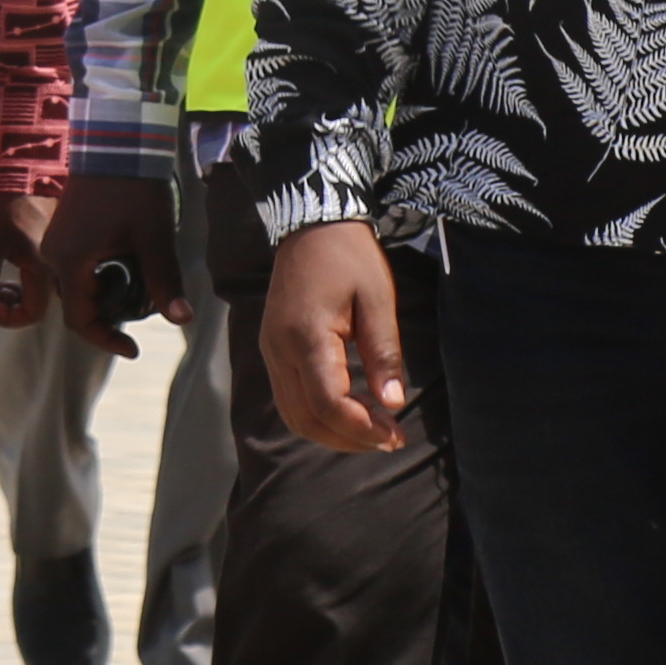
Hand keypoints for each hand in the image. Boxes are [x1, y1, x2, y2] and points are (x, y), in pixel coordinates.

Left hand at [0, 185, 52, 329]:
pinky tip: (12, 256)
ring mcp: (64, 257)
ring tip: (0, 269)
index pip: (32, 315)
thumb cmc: (5, 203)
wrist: (26, 168)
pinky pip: (45, 274)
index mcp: (46, 268)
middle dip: (9, 302)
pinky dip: (26, 275)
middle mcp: (61, 266)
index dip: (6, 316)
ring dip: (17, 290)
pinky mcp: (61, 247)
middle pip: (36, 304)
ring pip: (40, 291)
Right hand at [44, 171, 182, 352]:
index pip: (80, 321)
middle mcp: (53, 256)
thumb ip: (165, 281)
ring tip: (135, 295)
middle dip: (105, 320)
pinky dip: (95, 279)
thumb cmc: (134, 188)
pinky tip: (123, 270)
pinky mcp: (63, 230)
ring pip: (74, 288)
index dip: (106, 340)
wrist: (118, 141)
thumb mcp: (153, 238)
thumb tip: (182, 319)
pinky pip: (74, 268)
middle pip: (75, 306)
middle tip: (138, 321)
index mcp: (70, 263)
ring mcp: (55, 242)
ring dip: (100, 299)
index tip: (134, 349)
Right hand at [260, 219, 408, 451]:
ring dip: (332, 432)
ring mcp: (270, 351)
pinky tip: (350, 411)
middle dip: (348, 438)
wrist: (311, 225)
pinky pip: (289, 398)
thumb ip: (384, 354)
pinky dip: (318, 415)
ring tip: (373, 431)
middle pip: (306, 419)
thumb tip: (393, 404)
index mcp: (306, 337)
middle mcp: (279, 350)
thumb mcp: (378, 300)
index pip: (329, 403)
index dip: (361, 429)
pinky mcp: (272, 349)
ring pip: (294, 414)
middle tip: (390, 440)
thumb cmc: (349, 257)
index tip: (395, 435)